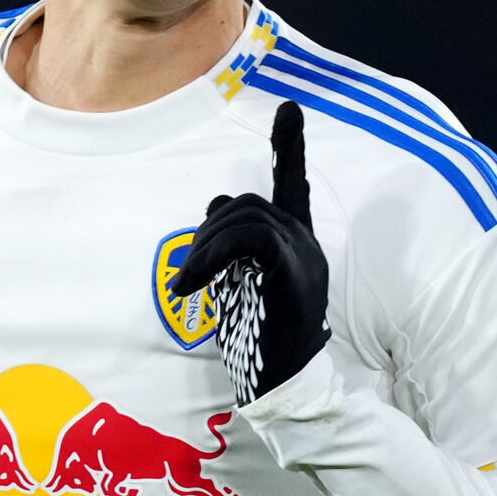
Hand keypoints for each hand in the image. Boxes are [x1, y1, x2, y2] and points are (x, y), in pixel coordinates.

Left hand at [170, 100, 328, 400]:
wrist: (286, 386)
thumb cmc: (261, 342)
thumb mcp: (244, 282)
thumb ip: (235, 245)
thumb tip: (214, 206)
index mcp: (297, 243)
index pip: (293, 185)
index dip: (290, 148)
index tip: (290, 109)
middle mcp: (305, 243)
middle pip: (249, 202)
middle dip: (210, 229)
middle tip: (191, 274)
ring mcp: (303, 256)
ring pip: (246, 216)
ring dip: (207, 246)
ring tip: (191, 284)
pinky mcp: (291, 271)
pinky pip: (251, 239)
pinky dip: (214, 256)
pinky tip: (195, 285)